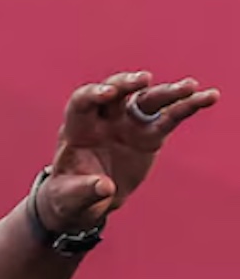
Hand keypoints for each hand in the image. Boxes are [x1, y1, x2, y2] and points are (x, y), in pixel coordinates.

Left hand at [38, 71, 218, 232]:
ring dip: (166, 92)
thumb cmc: (70, 195)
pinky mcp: (148, 136)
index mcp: (77, 130)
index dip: (93, 94)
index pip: (82, 103)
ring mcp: (127, 125)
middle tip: (144, 79)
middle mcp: (102, 121)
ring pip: (146, 101)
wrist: (88, 199)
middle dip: (127, 84)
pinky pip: (169, 118)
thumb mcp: (70, 198)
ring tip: (190, 86)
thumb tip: (104, 187)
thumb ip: (84, 191)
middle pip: (114, 93)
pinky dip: (187, 107)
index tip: (108, 93)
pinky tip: (207, 97)